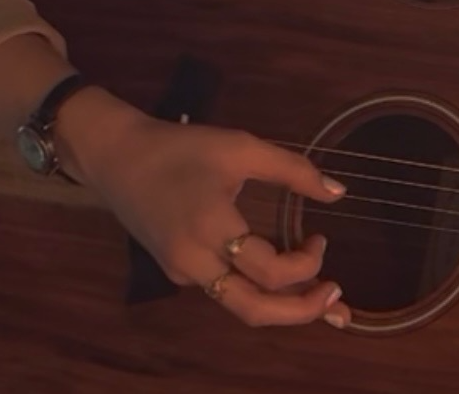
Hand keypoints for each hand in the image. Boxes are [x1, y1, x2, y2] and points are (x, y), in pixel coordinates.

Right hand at [55, 88, 352, 328]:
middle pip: (253, 310)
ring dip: (281, 307)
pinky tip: (277, 277)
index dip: (306, 263)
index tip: (321, 236)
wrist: (118, 158)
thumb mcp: (242, 147)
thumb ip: (292, 169)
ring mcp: (183, 272)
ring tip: (317, 298)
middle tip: (337, 301)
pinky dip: (256, 290)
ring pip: (238, 306)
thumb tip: (339, 192)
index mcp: (212, 229)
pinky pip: (223, 290)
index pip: (269, 271)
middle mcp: (195, 262)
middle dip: (300, 311)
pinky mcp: (176, 271)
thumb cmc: (184, 148)